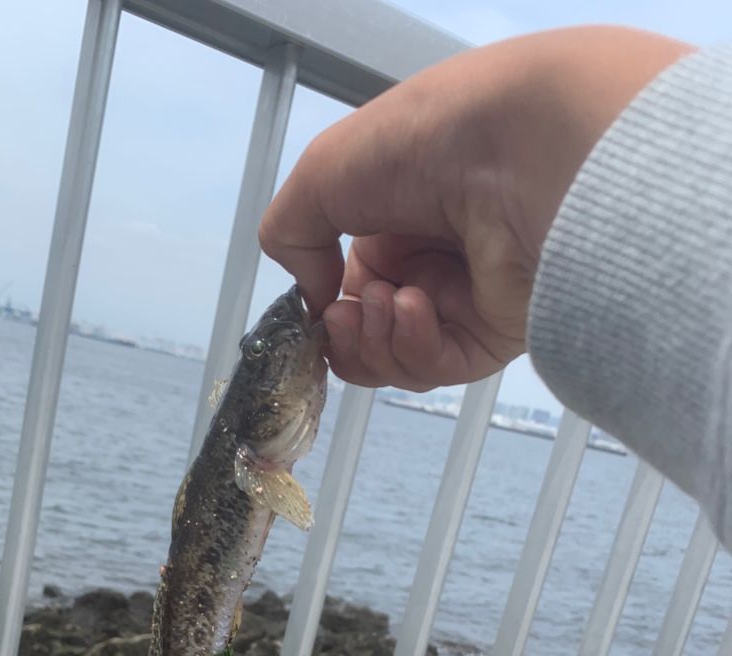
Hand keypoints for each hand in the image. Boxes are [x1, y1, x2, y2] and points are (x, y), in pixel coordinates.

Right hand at [260, 26, 690, 389]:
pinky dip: (413, 347)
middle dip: (345, 336)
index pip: (348, 289)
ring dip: (375, 342)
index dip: (324, 311)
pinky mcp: (498, 332)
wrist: (513, 147)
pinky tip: (414, 307)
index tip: (314, 309)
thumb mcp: (321, 174)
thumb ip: (291, 237)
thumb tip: (314, 300)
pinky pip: (440, 367)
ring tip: (384, 301)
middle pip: (368, 336)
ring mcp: (466, 300)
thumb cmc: (422, 141)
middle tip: (343, 315)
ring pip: (398, 360)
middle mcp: (432, 260)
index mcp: (396, 220)